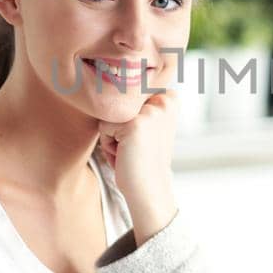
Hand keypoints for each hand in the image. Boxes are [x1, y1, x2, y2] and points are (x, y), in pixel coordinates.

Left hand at [96, 89, 178, 242]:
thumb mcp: (150, 126)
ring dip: (113, 137)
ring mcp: (149, 112)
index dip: (129, 120)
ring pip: (109, 116)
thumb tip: (111, 83)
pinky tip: (125, 157)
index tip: (145, 138)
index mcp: (169, 98)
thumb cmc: (144, 160)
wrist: (149, 189)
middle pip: (117, 105)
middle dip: (119, 128)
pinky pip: (104, 128)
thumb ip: (139, 105)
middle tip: (136, 147)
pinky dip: (108, 145)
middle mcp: (162, 100)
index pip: (127, 97)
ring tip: (130, 152)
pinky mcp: (133, 124)